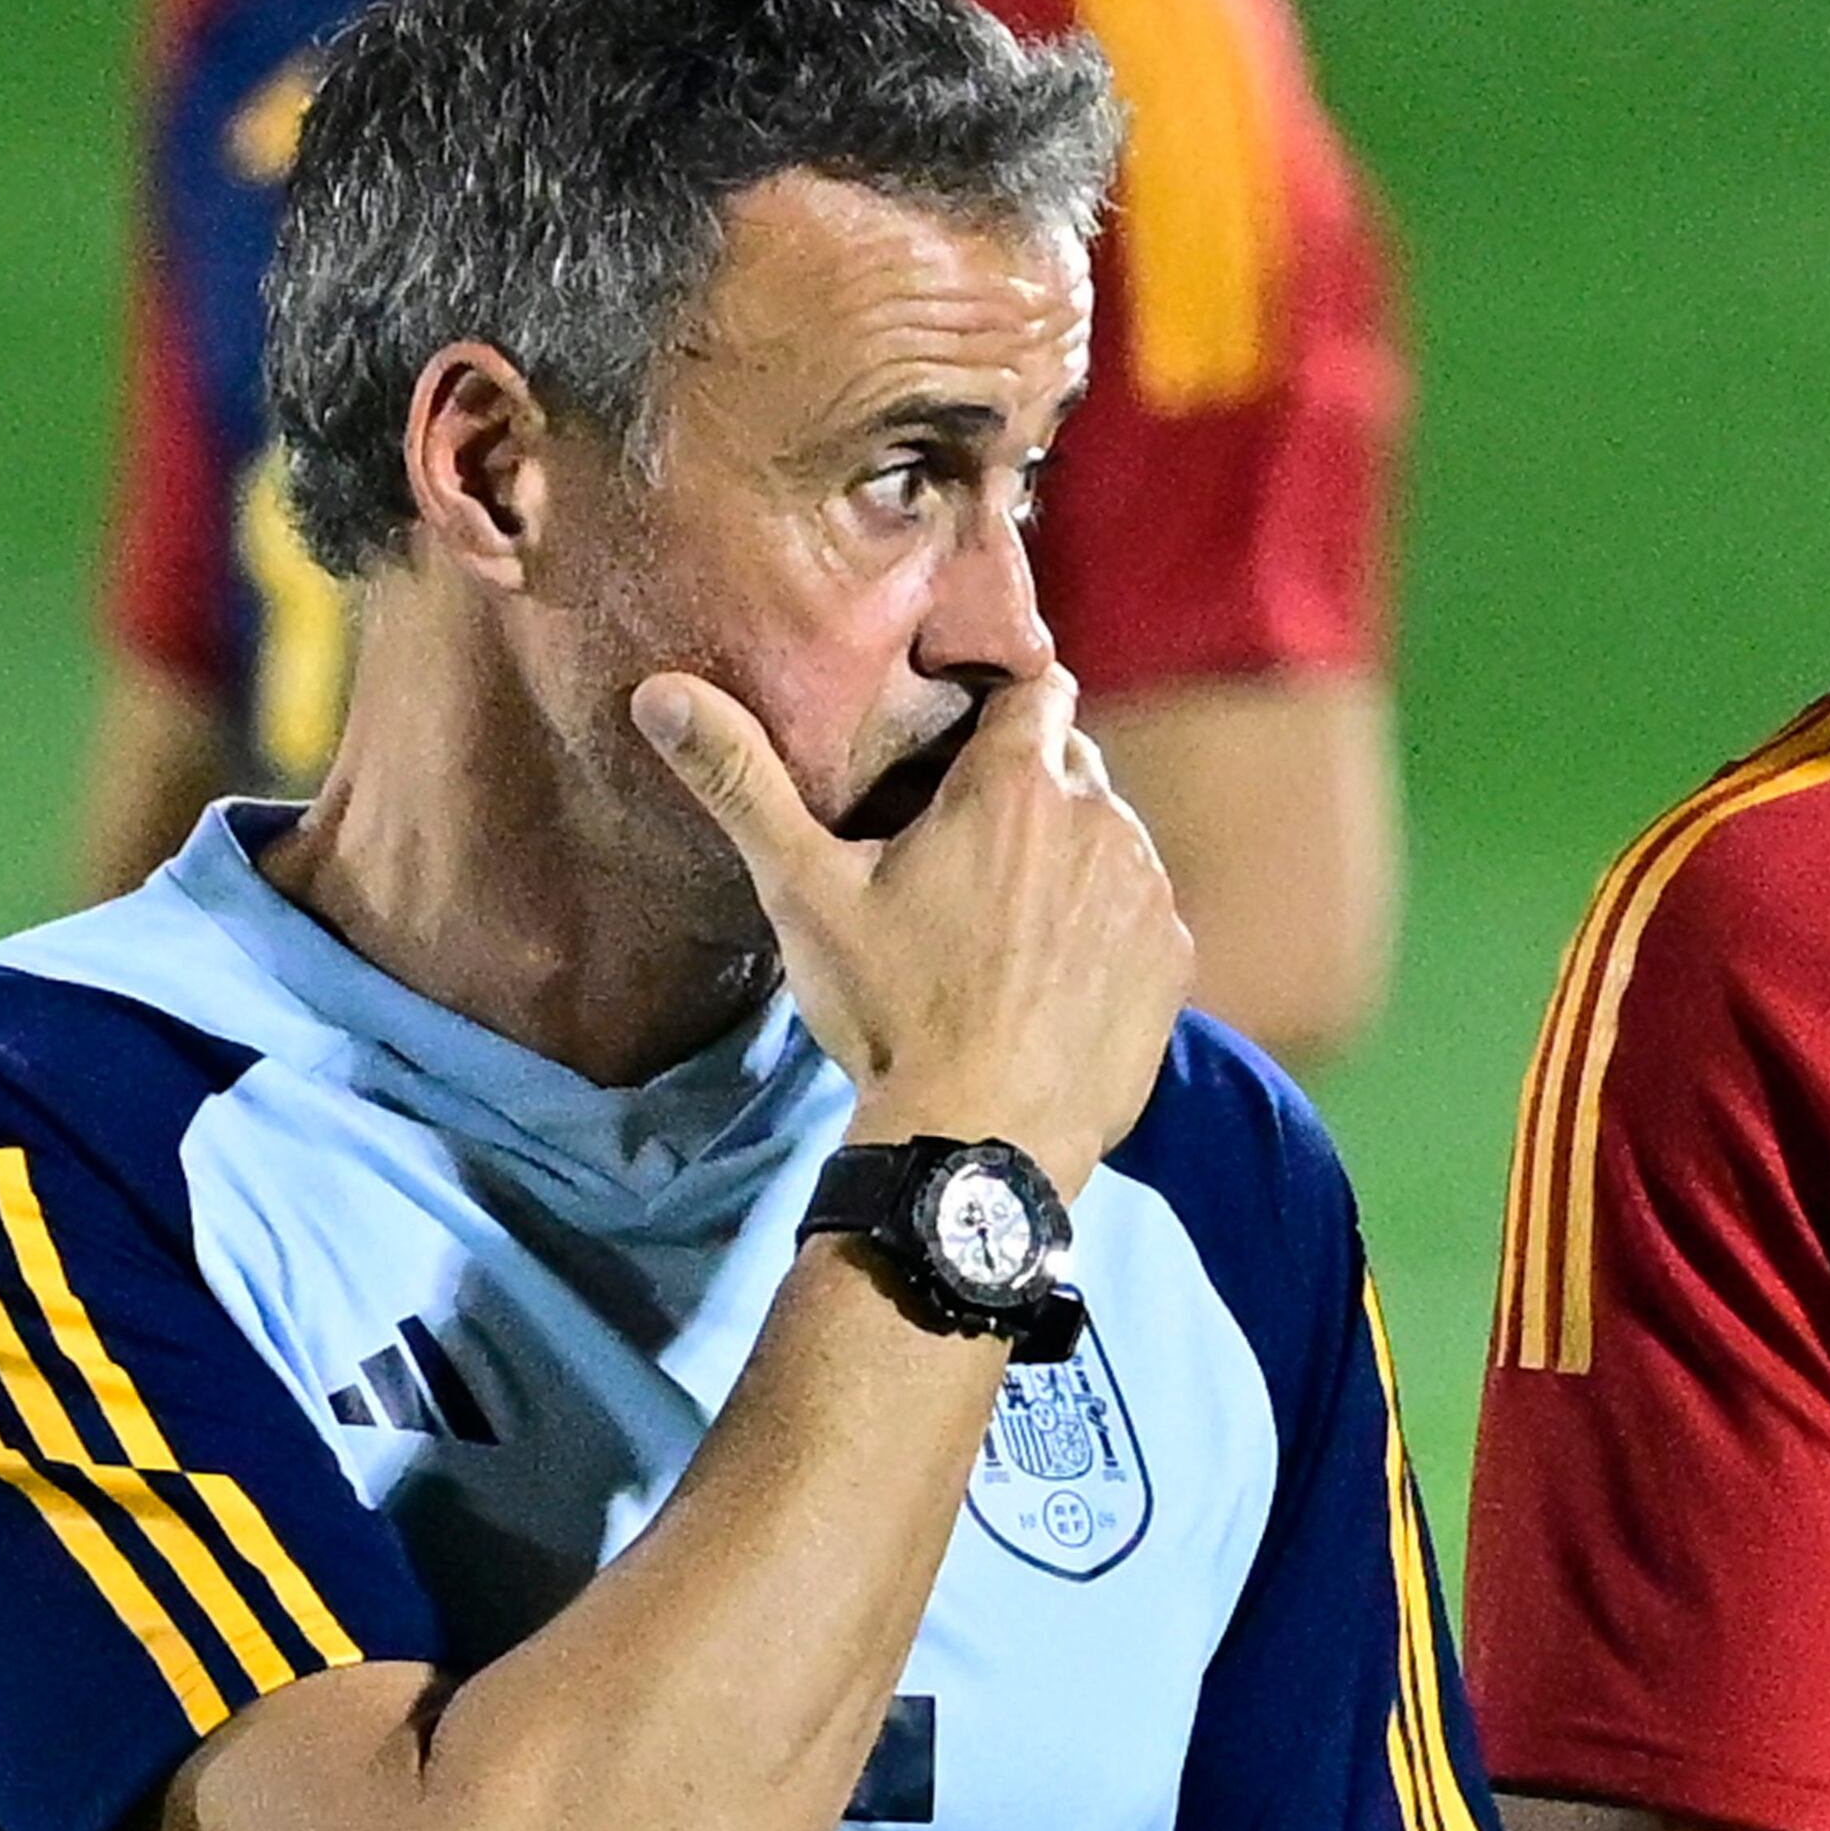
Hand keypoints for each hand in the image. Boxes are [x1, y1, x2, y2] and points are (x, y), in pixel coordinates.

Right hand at [635, 665, 1191, 1185]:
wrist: (981, 1144)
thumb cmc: (891, 1012)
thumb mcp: (804, 893)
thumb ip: (740, 782)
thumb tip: (658, 692)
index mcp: (1017, 784)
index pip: (1036, 686)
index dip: (1002, 702)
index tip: (964, 734)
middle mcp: (1103, 820)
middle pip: (1071, 764)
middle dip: (1028, 784)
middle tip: (966, 840)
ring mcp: (1147, 891)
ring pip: (1110, 836)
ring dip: (1070, 855)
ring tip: (1006, 915)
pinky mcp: (1172, 958)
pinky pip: (1140, 912)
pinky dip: (1103, 925)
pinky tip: (1051, 971)